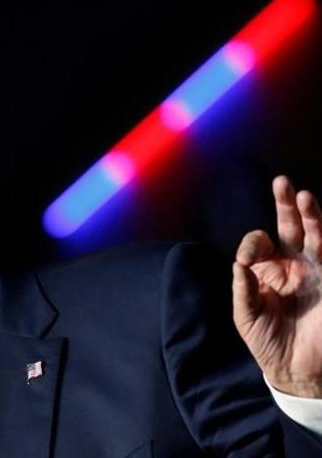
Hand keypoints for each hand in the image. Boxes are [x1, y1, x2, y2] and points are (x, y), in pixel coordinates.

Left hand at [233, 175, 321, 397]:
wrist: (295, 370)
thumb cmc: (267, 340)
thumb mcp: (246, 315)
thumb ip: (243, 289)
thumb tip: (240, 264)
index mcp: (268, 270)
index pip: (260, 242)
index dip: (253, 244)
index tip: (249, 259)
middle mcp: (293, 265)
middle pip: (291, 227)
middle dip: (286, 205)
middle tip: (282, 182)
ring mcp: (315, 272)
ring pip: (316, 237)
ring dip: (312, 217)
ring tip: (305, 197)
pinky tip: (319, 228)